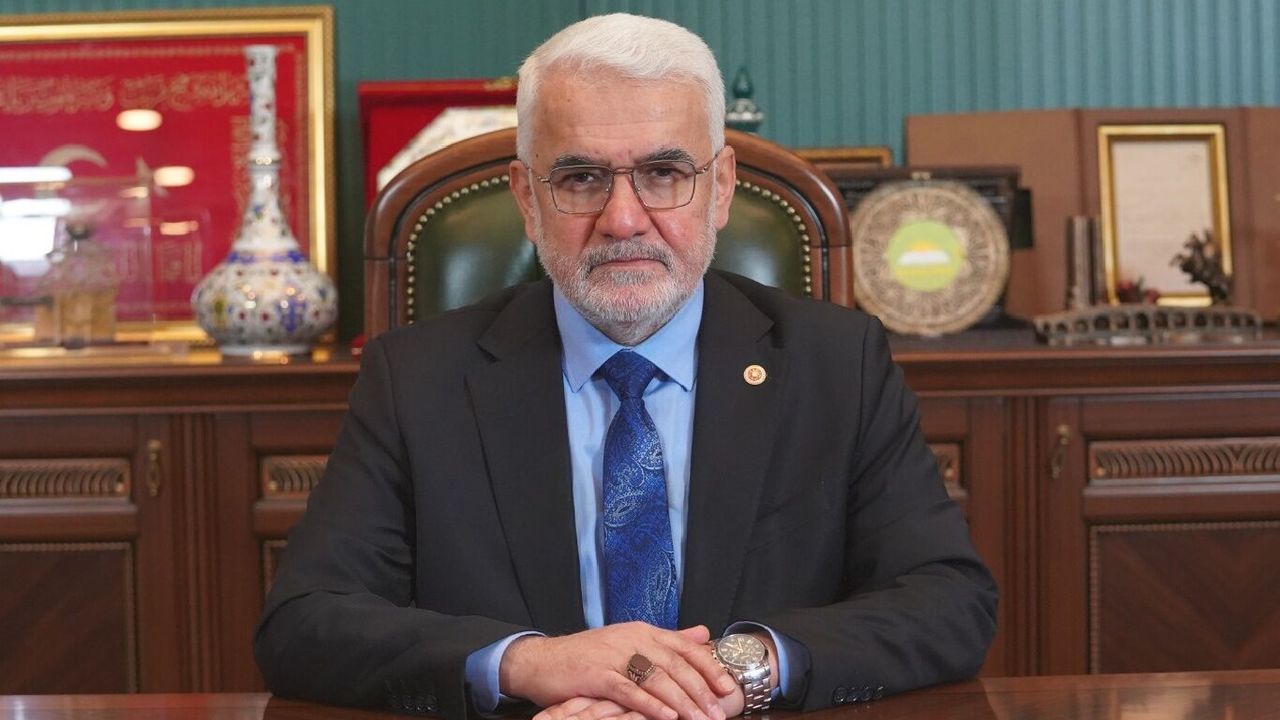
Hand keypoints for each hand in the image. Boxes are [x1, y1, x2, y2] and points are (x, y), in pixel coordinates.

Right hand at [501, 623, 736, 719]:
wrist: (542, 661)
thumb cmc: (588, 657)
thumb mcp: (630, 642)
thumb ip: (668, 640)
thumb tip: (702, 633)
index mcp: (644, 631)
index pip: (685, 646)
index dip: (709, 667)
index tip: (728, 688)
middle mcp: (632, 639)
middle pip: (676, 664)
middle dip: (702, 690)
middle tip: (719, 713)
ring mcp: (614, 656)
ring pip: (657, 678)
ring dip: (682, 702)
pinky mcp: (596, 675)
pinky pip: (629, 691)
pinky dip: (650, 704)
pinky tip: (667, 717)